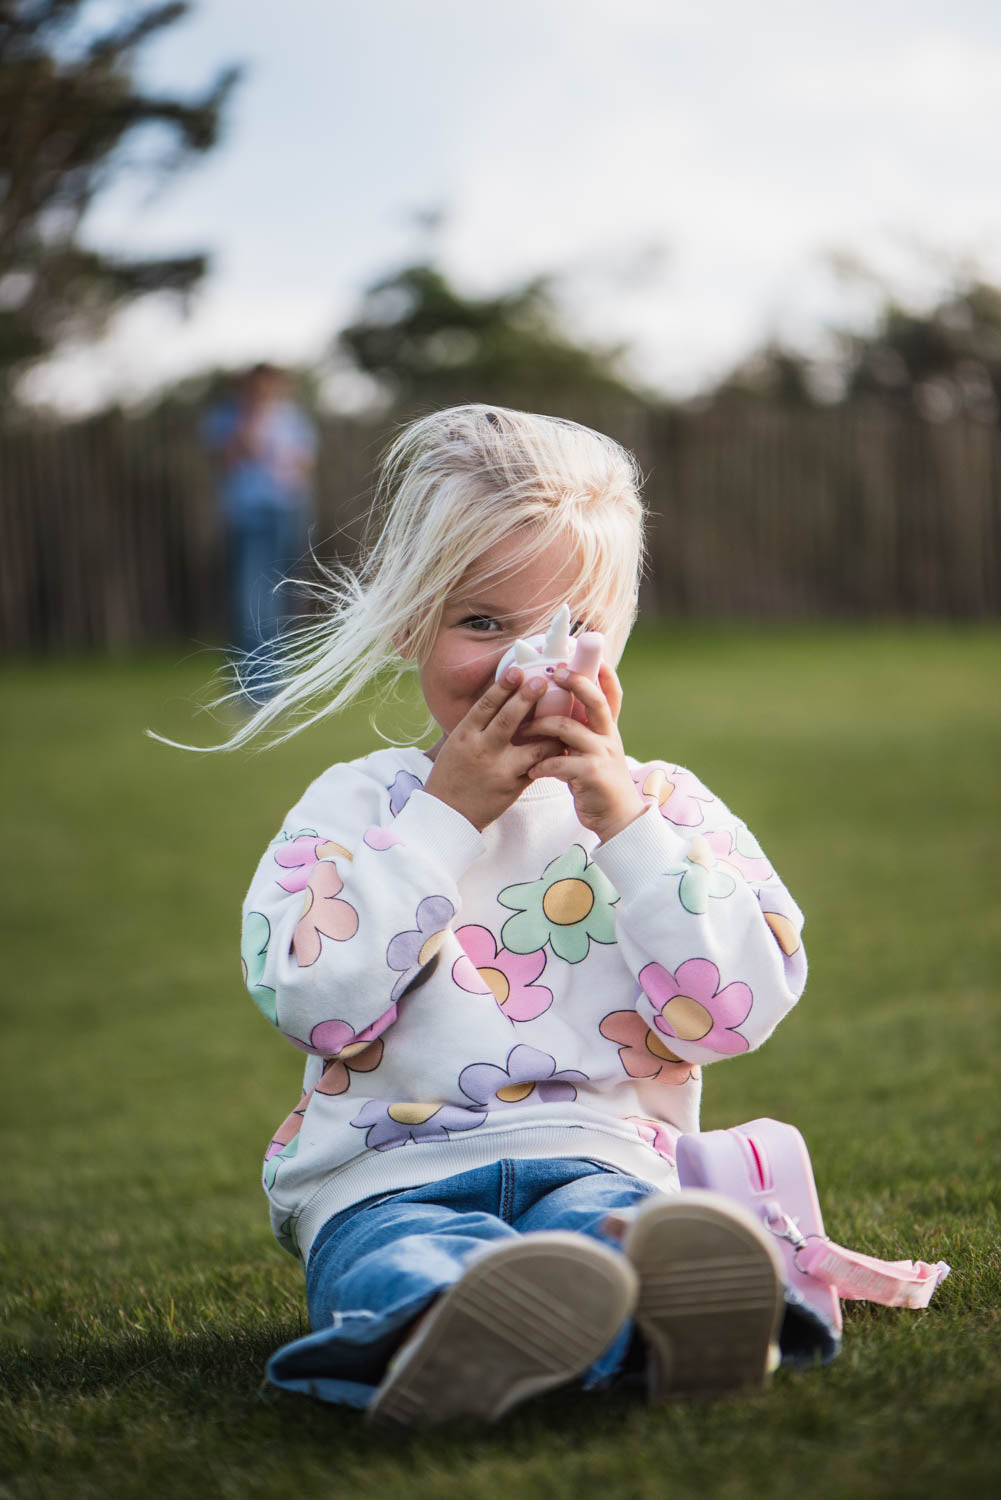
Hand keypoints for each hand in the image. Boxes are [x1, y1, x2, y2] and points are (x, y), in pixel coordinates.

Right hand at [424, 669, 564, 830]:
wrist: (447, 813)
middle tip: (543, 681)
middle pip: (507, 719)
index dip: (502, 687)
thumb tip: (501, 696)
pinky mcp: (513, 787)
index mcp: (464, 735)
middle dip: (526, 699)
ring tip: (566, 716)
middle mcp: (482, 749)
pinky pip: (537, 768)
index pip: (485, 705)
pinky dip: (551, 756)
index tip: (517, 671)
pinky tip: (564, 744)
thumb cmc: (452, 773)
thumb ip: (478, 723)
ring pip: (532, 746)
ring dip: (550, 730)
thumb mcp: (457, 743)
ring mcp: (499, 769)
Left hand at [527, 661, 645, 842]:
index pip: (611, 696)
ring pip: (567, 728)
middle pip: (594, 701)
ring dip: (539, 727)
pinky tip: (531, 771)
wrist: (617, 818)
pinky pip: (559, 762)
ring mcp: (601, 755)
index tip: (596, 656)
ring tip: (522, 732)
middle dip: (575, 683)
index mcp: (608, 730)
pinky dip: (541, 765)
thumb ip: (582, 733)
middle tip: (554, 674)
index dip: (605, 674)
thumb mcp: (595, 753)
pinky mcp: (591, 775)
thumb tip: (557, 713)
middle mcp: (608, 737)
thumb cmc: (599, 784)